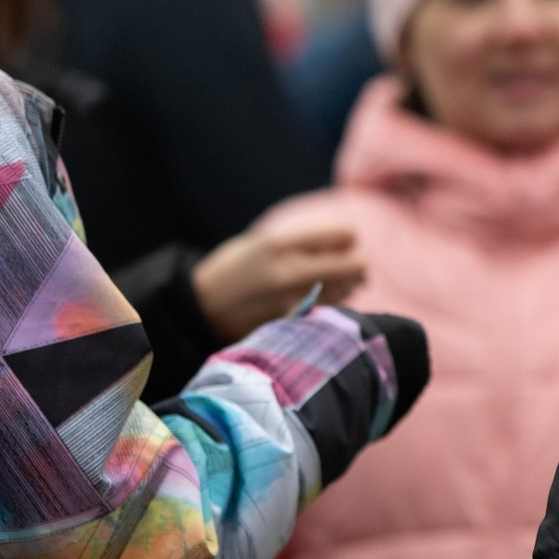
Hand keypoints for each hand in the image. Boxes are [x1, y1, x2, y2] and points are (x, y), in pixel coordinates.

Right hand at [191, 223, 366, 342]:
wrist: (201, 307)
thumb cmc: (236, 268)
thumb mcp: (263, 241)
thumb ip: (303, 238)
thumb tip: (351, 238)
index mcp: (280, 242)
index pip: (345, 233)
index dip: (348, 238)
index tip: (341, 244)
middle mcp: (289, 270)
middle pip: (356, 264)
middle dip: (357, 264)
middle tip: (352, 267)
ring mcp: (292, 300)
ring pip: (349, 289)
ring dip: (348, 285)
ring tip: (333, 283)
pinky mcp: (293, 324)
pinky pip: (331, 310)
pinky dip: (334, 304)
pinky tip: (321, 300)